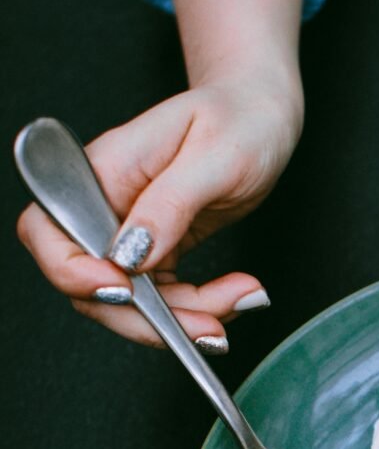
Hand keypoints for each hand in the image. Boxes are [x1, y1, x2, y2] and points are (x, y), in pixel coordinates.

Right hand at [16, 76, 301, 349]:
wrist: (261, 120)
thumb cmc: (238, 120)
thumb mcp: (214, 155)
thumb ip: (170, 204)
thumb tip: (129, 254)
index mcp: (103, 172)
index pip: (48, 231)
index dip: (73, 272)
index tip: (123, 290)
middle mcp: (108, 207)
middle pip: (91, 287)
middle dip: (148, 319)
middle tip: (209, 328)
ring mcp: (130, 234)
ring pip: (133, 305)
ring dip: (187, 319)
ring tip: (242, 298)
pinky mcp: (159, 253)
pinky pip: (167, 300)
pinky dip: (202, 309)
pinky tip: (238, 295)